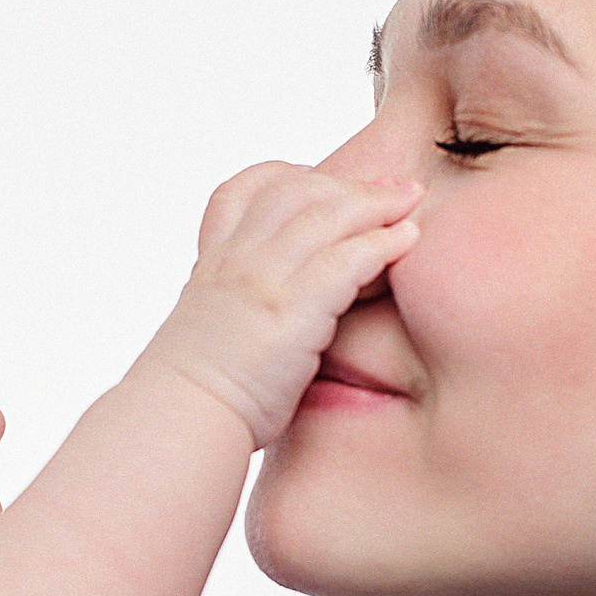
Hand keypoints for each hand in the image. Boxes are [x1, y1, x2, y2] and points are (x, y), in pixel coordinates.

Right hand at [143, 161, 420, 447]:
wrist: (183, 419)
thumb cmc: (202, 392)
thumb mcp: (213, 330)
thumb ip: (242, 306)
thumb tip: (269, 315)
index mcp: (214, 261)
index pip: (243, 190)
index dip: (291, 176)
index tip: (329, 181)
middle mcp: (235, 259)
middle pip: (296, 191)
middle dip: (351, 184)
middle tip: (395, 187)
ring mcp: (261, 279)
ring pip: (326, 215)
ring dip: (376, 204)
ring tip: (412, 201)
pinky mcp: (290, 309)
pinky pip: (346, 260)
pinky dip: (382, 243)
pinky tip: (409, 239)